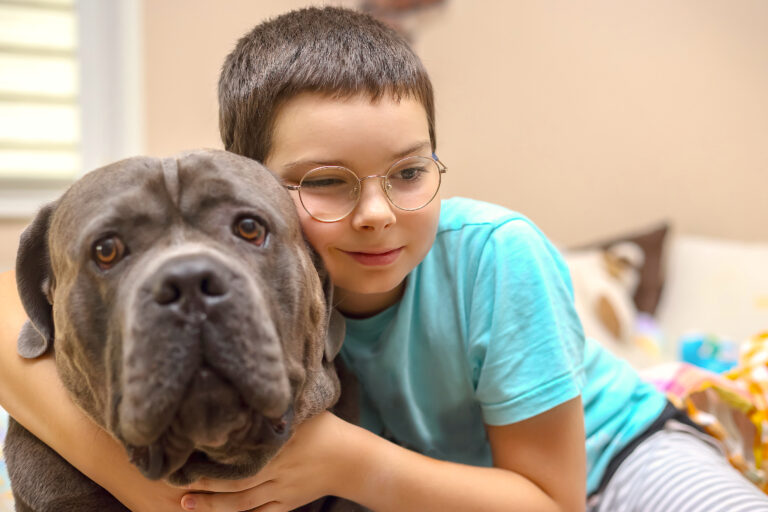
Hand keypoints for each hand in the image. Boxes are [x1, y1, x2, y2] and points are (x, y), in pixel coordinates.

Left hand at [180, 411, 354, 511]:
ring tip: (185, 502)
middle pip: (236, 482)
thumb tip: (252, 388)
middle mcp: (278, 470)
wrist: (351, 460)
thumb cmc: (326, 429)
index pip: (241, 452)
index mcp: (280, 445)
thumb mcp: (304, 413)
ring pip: (243, 503)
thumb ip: (279, 408)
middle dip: (205, 484)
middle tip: (175, 483)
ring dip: (213, 505)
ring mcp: (282, 491)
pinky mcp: (287, 504)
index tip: (187, 452)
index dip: (214, 456)